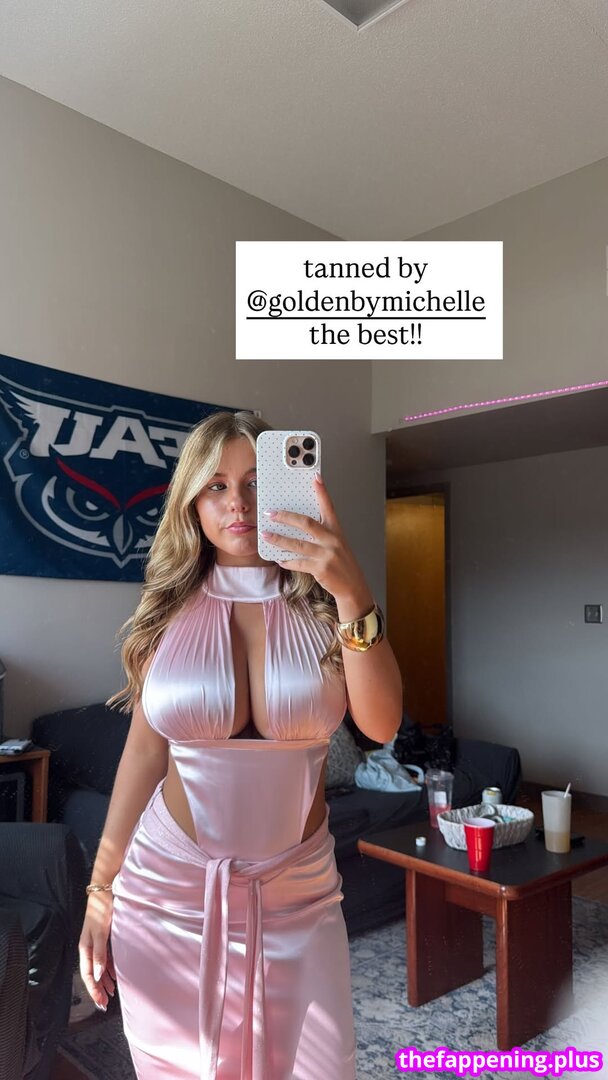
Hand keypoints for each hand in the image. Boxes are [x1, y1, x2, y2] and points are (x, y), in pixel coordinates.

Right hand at [79, 893, 116, 1010]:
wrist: (105, 891)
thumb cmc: (101, 910)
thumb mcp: (101, 933)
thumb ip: (99, 954)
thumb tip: (96, 976)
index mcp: (85, 948)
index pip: (87, 975)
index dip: (93, 990)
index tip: (100, 1003)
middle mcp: (89, 948)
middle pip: (91, 974)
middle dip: (97, 990)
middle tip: (104, 1004)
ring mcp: (96, 943)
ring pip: (98, 968)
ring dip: (103, 981)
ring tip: (110, 993)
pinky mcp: (103, 938)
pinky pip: (104, 959)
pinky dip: (108, 970)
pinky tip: (114, 976)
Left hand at [260, 472, 373, 617]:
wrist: (353, 587)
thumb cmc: (342, 564)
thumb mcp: (337, 545)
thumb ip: (322, 534)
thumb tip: (298, 525)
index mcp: (336, 531)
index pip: (329, 508)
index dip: (322, 493)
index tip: (315, 478)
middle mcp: (332, 540)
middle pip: (306, 523)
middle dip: (286, 517)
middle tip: (271, 513)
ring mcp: (327, 555)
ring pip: (298, 543)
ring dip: (279, 539)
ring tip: (266, 535)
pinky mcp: (321, 569)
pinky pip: (298, 562)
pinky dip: (286, 560)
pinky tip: (278, 558)